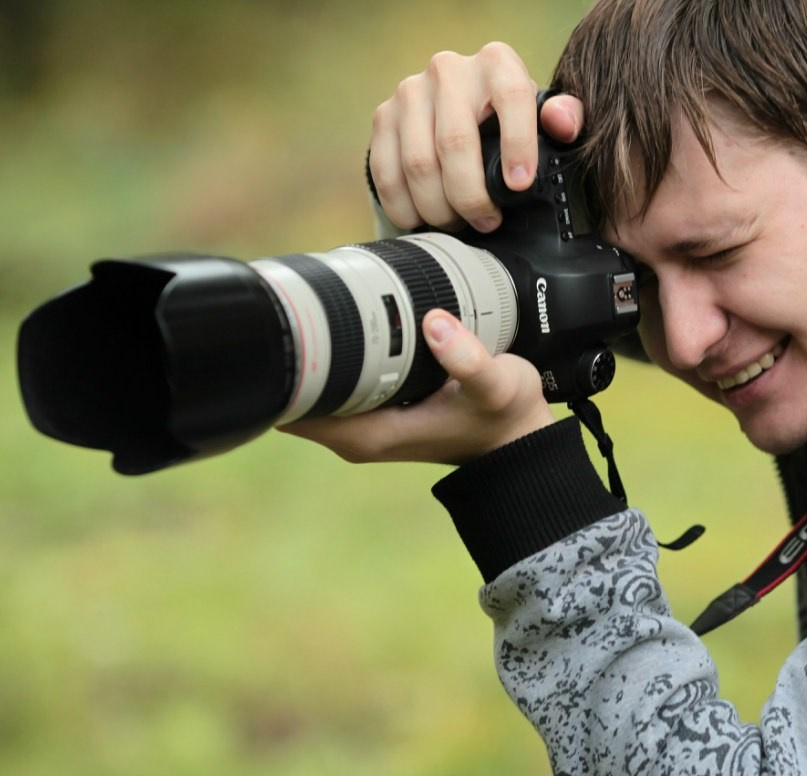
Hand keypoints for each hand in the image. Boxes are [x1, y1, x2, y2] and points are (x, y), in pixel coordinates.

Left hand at [279, 309, 554, 465]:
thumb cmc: (506, 418)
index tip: (287, 321)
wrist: (522, 444)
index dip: (284, 363)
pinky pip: (337, 381)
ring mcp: (366, 423)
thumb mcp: (496, 385)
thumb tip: (435, 323)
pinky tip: (347, 323)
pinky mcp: (378, 410)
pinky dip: (335, 355)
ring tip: (319, 303)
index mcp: (369, 435)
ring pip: (315, 385)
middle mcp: (358, 434)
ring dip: (311, 350)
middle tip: (303, 299)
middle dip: (293, 348)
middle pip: (295, 391)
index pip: (292, 405)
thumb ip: (468, 359)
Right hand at [369, 42, 584, 232]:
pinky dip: (404, 207)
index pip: (510, 98)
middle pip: (454, 143)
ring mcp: (410, 92)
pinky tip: (423, 219)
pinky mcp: (383, 116)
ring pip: (418, 164)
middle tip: (487, 222)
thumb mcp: (542, 115)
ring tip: (458, 222)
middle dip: (472, 196)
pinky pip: (386, 172)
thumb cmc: (509, 117)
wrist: (461, 106)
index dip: (517, 146)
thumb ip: (564, 118)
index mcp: (497, 63)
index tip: (519, 185)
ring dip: (439, 208)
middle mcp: (449, 70)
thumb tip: (563, 124)